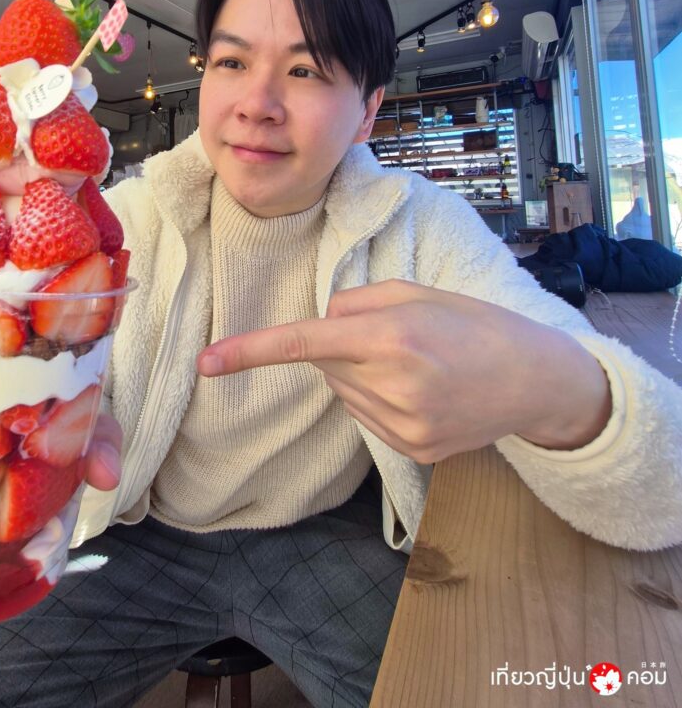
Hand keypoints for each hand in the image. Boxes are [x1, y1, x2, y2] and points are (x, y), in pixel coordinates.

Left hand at [198, 280, 611, 463]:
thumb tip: (325, 320)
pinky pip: (367, 418)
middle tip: (400, 338)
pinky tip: (423, 392)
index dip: (250, 351)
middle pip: (327, 363)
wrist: (536, 381)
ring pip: (344, 392)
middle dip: (346, 345)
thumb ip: (360, 301)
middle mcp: (392, 386)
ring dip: (362, 374)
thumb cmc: (477, 324)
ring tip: (418, 365)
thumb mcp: (419, 292)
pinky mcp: (412, 451)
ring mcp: (403, 426)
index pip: (305, 342)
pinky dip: (381, 400)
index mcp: (392, 338)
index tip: (206, 362)